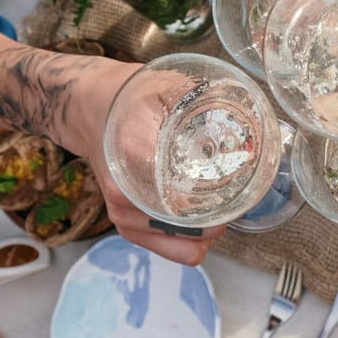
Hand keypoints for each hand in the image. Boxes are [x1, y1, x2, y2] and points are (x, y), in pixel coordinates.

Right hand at [59, 57, 222, 265]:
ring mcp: (123, 216)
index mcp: (137, 157)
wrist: (92, 107)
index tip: (239, 184)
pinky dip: (193, 238)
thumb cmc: (133, 97)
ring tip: (219, 203)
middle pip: (193, 232)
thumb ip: (202, 102)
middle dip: (221, 215)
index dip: (221, 197)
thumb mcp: (167, 86)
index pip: (185, 197)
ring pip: (186, 249)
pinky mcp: (125, 226)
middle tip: (235, 193)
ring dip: (209, 231)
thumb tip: (244, 116)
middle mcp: (126, 197)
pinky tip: (201, 213)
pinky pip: (172, 250)